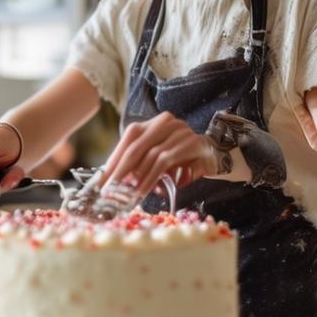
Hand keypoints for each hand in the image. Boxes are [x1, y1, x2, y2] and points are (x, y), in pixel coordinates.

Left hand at [98, 111, 218, 200]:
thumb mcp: (159, 159)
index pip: (130, 136)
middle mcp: (166, 122)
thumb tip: (115, 181)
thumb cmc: (183, 160)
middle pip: (137, 145)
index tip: (101, 180)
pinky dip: (152, 177)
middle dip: (121, 170)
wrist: (215, 156)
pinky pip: (166, 161)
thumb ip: (140, 165)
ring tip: (128, 194)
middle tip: (110, 189)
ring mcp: (180, 131)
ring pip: (151, 154)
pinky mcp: (192, 144)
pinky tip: (144, 190)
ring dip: (138, 177)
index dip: (114, 158)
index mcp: (155, 123)